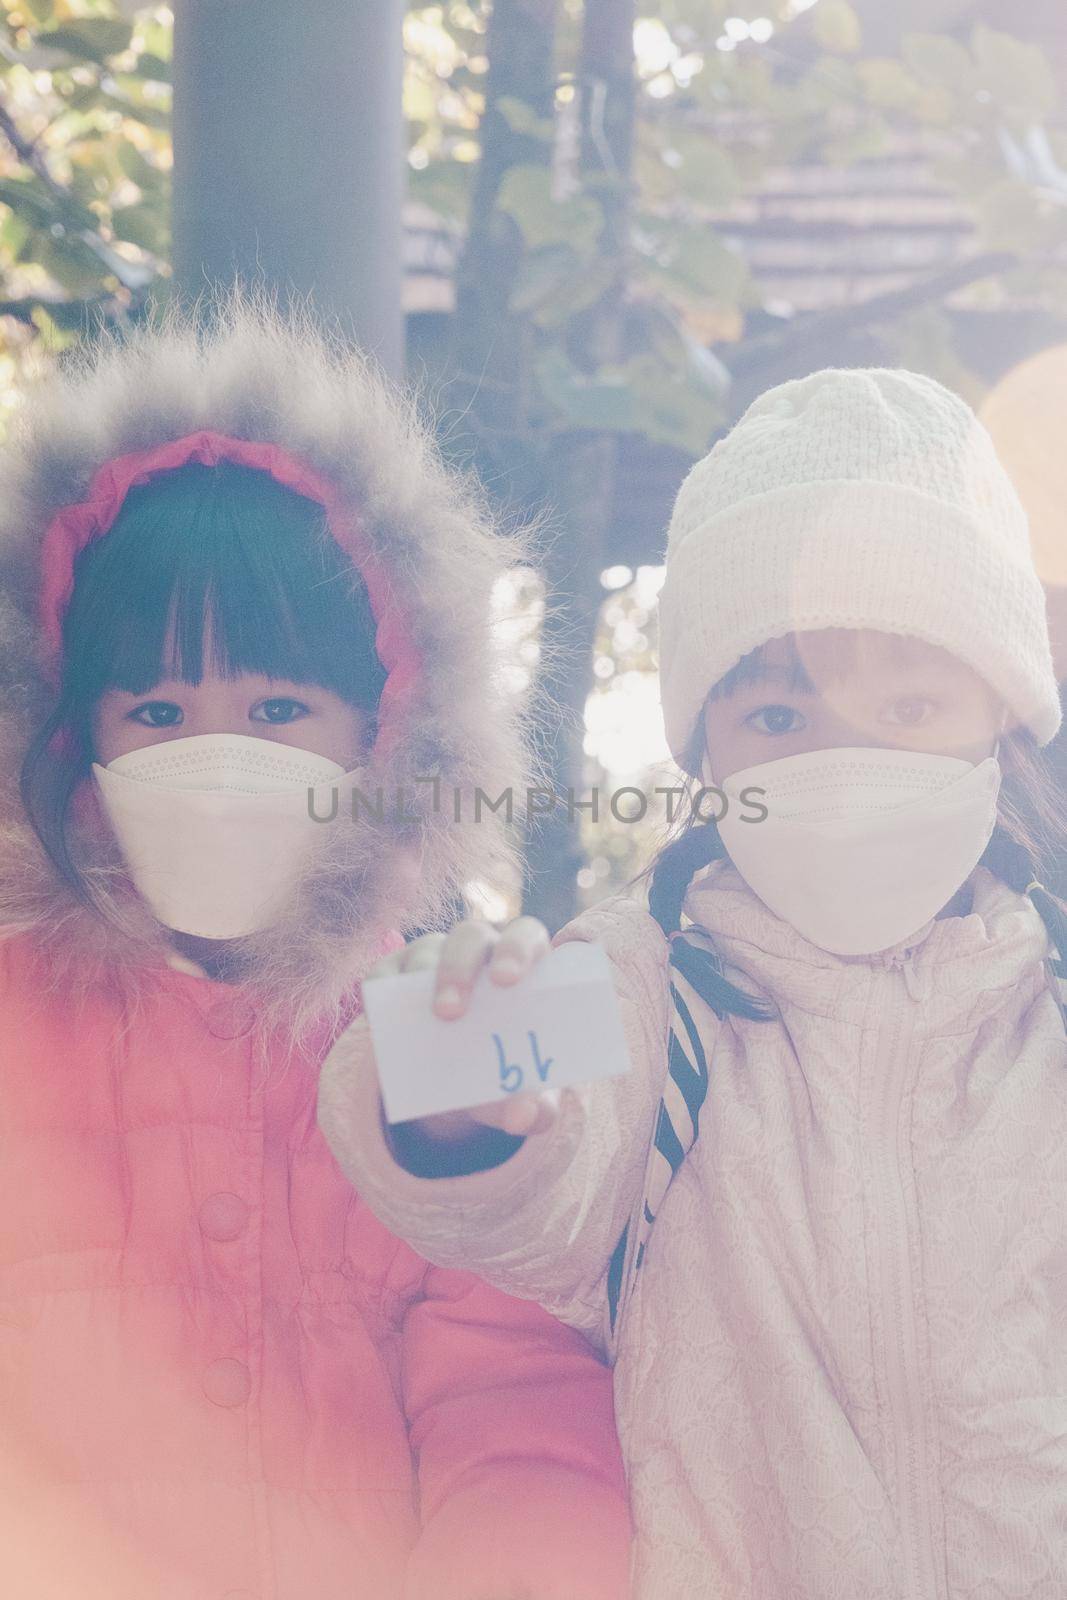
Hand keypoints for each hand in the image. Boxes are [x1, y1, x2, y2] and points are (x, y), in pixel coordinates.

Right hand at [363, 917, 559, 1140]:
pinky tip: (381, 1016)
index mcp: (525, 965)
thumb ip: (535, 1107)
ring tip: (429, 1020)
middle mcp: (480, 949)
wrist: (463, 1085)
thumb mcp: (527, 1094)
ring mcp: (434, 956)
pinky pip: (382, 973)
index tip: (508, 980)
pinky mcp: (394, 973)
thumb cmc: (508, 1072)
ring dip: (425, 981)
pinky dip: (380, 990)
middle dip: (460, 970)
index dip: (517, 950)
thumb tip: (522, 1117)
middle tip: (452, 1013)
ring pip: (427, 949)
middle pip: (470, 937)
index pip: (525, 935)